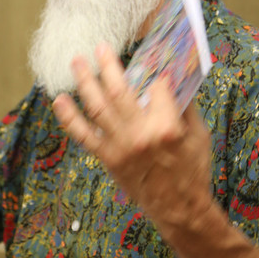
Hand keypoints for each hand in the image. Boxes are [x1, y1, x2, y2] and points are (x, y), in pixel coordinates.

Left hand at [52, 42, 214, 243]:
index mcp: (167, 127)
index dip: (156, 73)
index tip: (154, 65)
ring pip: (97, 107)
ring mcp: (121, 147)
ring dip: (84, 81)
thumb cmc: (192, 170)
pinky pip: (83, 135)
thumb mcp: (199, 135)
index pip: (157, 86)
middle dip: (108, 64)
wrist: (180, 210)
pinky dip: (69, 117)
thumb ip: (184, 106)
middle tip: (100, 46)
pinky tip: (59, 100)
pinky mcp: (108, 158)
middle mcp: (140, 134)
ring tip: (77, 62)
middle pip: (119, 90)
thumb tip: (169, 76)